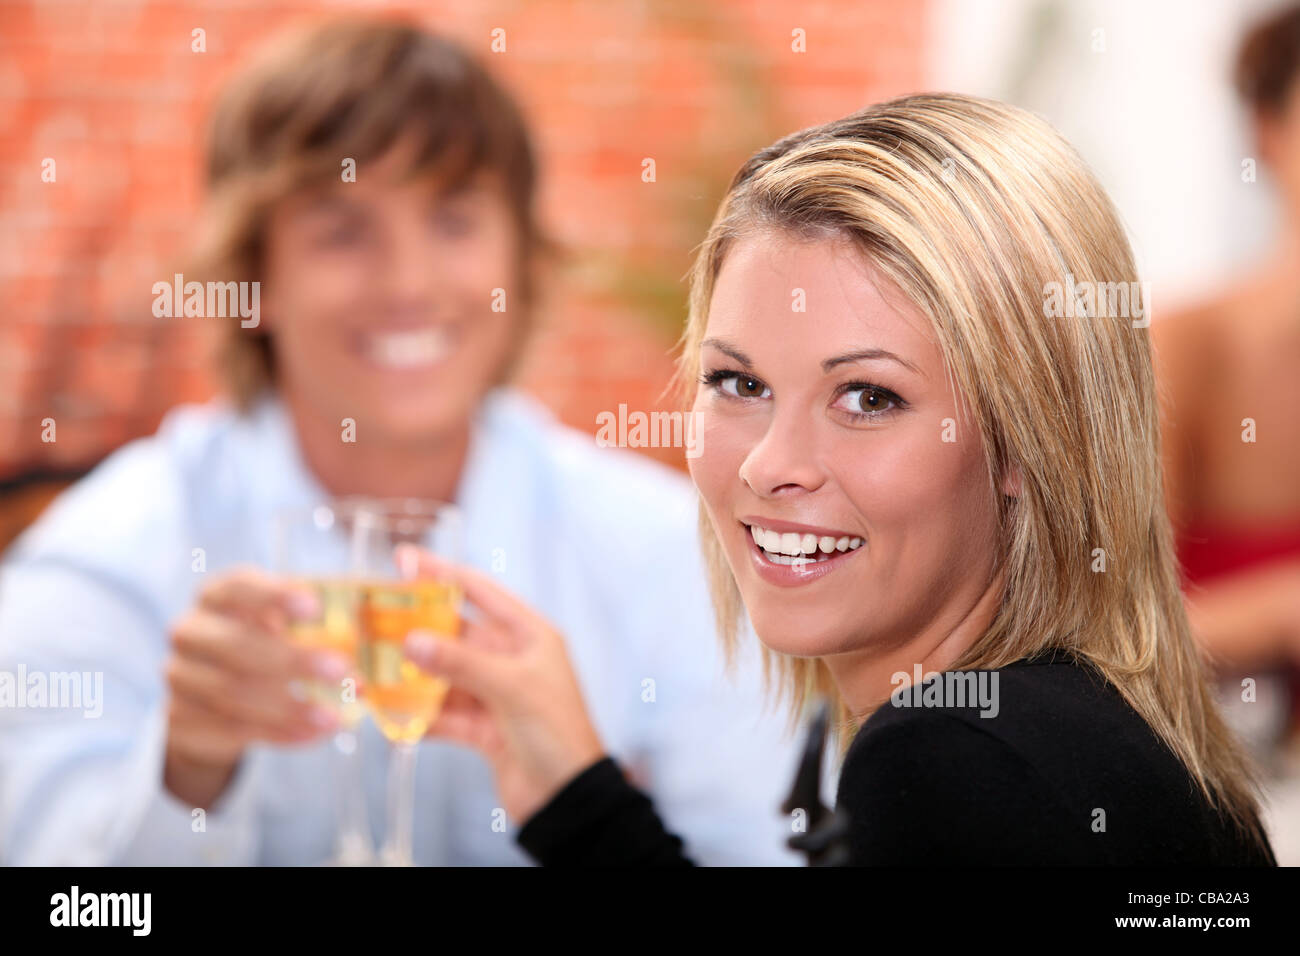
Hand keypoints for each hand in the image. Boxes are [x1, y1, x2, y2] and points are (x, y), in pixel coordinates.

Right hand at [163, 566, 351, 807]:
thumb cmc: (261, 644)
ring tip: (333, 717)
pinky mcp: (181, 720)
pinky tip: (313, 734)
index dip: (274, 596)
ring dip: (290, 707)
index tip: (315, 607)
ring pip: (233, 694)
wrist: (208, 697)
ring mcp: (179, 677)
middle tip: (340, 670)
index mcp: (217, 595)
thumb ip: (316, 615)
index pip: (238, 587)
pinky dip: (278, 733)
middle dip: (293, 660)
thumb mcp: (281, 621)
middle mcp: (191, 631)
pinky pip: (232, 730)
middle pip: (236, 645)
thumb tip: (377, 610)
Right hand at [397, 545, 605, 823]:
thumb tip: (411, 640)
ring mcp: (495, 695)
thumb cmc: (558, 733)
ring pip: (443, 676)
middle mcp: (511, 659)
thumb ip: (460, 662)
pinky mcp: (482, 729)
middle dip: (416, 629)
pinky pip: (442, 714)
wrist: (567, 799)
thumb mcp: (511, 688)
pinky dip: (418, 715)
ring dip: (411, 675)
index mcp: (529, 636)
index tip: (405, 560)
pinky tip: (389, 715)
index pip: (480, 591)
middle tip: (374, 619)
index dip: (442, 575)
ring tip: (371, 667)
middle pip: (455, 634)